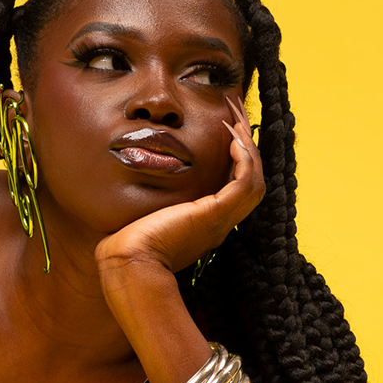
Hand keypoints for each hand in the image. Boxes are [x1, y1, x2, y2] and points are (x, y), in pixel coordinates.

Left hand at [95, 95, 263, 278]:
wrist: (129, 263)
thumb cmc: (128, 245)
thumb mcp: (146, 219)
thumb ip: (152, 204)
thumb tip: (139, 185)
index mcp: (205, 224)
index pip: (233, 188)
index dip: (236, 161)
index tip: (227, 133)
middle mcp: (219, 223)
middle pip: (251, 182)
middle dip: (248, 149)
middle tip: (238, 118)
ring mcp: (221, 220)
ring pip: (254, 180)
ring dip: (249, 149)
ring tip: (237, 122)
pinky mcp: (214, 214)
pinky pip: (244, 182)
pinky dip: (244, 159)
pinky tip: (233, 140)